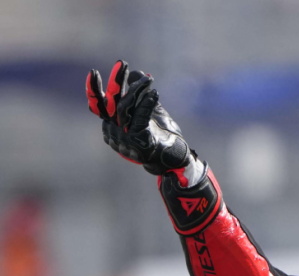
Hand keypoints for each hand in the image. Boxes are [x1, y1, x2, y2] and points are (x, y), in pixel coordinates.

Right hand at [86, 60, 195, 179]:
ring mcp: (124, 139)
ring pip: (125, 108)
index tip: (94, 72)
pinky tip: (154, 92)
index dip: (94, 90)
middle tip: (121, 63)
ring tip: (148, 79)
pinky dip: (146, 103)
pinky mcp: (138, 141)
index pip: (99, 106)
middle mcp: (114, 132)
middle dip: (115, 82)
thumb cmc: (161, 134)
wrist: (174, 158)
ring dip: (136, 90)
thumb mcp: (149, 110)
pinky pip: (140, 117)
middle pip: (110, 104)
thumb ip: (140, 94)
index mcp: (112, 126)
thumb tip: (137, 72)